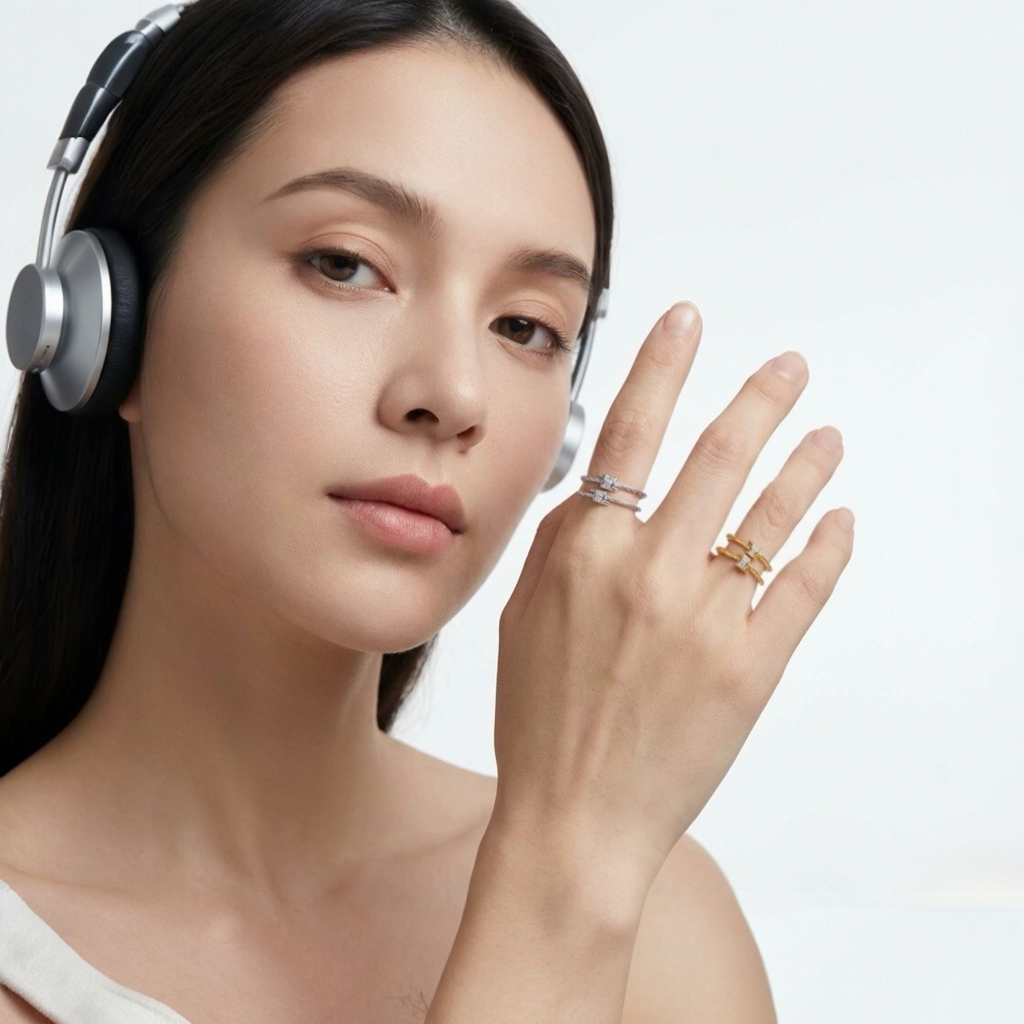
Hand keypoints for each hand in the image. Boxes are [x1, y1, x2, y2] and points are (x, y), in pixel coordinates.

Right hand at [491, 300, 853, 896]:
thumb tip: (599, 492)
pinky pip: (801, 589)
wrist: (575, 818)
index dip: (664, 365)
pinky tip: (840, 521)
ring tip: (828, 435)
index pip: (631, 432)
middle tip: (790, 368)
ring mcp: (706, 618)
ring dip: (805, 465)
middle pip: (718, 457)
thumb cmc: (539, 720)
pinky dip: (827, 549)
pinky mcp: (752, 667)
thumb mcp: (522, 615)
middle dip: (760, 400)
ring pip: (771, 516)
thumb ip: (560, 544)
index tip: (690, 319)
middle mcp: (649, 571)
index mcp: (586, 552)